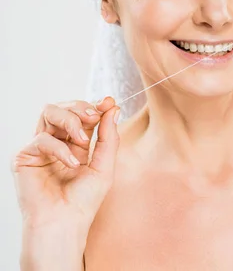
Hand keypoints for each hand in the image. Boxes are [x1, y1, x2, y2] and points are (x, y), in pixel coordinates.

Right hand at [11, 96, 119, 236]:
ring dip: (70, 119)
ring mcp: (40, 148)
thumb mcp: (104, 165)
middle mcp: (57, 141)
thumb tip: (113, 107)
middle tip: (95, 117)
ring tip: (82, 139)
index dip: (95, 105)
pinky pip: (42, 138)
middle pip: (65, 107)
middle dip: (82, 108)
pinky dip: (59, 148)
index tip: (108, 102)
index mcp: (75, 143)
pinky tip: (71, 164)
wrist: (64, 225)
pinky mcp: (25, 157)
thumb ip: (108, 136)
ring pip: (50, 112)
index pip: (82, 114)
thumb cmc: (84, 201)